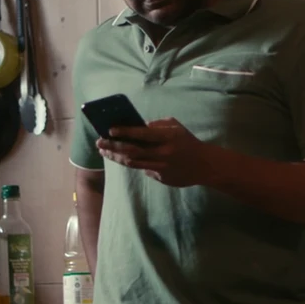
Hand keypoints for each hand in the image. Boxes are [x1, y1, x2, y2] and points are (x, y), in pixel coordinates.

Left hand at [97, 118, 223, 187]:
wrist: (205, 165)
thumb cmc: (188, 142)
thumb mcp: (176, 127)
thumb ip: (157, 125)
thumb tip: (137, 126)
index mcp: (167, 138)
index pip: (142, 134)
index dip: (124, 132)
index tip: (110, 130)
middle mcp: (162, 153)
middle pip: (132, 151)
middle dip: (113, 146)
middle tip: (99, 142)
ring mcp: (161, 167)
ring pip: (132, 162)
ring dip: (116, 156)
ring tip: (104, 151)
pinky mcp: (160, 178)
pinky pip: (142, 169)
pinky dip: (131, 162)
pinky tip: (121, 157)